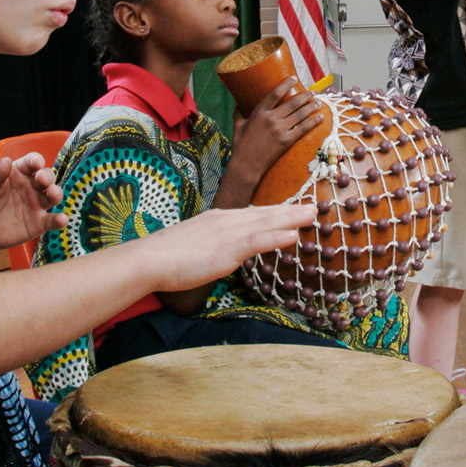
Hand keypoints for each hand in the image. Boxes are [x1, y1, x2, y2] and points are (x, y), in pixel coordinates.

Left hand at [0, 152, 67, 251]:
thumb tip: (6, 161)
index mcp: (19, 173)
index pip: (32, 162)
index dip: (36, 161)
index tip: (36, 164)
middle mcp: (31, 186)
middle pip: (47, 177)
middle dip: (48, 176)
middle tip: (42, 180)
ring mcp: (36, 204)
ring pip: (53, 195)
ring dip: (56, 193)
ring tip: (52, 194)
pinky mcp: (38, 223)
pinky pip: (52, 221)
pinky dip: (59, 220)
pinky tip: (61, 219)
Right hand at [142, 202, 318, 291]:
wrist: (150, 258)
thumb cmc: (169, 255)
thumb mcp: (197, 243)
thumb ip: (215, 242)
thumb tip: (224, 247)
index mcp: (220, 219)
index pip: (254, 214)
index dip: (276, 212)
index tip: (293, 210)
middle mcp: (228, 220)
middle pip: (265, 214)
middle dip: (290, 211)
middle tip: (314, 207)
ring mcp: (228, 234)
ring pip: (266, 223)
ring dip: (291, 219)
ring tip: (312, 215)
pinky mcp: (226, 249)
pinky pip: (256, 242)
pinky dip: (276, 237)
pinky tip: (293, 236)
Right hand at [224, 77, 324, 198]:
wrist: (246, 165)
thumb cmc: (240, 146)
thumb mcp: (238, 127)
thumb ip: (239, 114)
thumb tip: (237, 105)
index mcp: (259, 113)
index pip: (275, 94)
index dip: (285, 85)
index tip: (293, 79)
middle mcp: (271, 119)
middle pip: (292, 103)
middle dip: (305, 96)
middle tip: (313, 93)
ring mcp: (280, 130)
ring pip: (300, 114)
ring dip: (311, 107)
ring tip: (318, 103)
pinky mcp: (287, 141)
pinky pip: (303, 129)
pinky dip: (313, 122)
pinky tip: (320, 118)